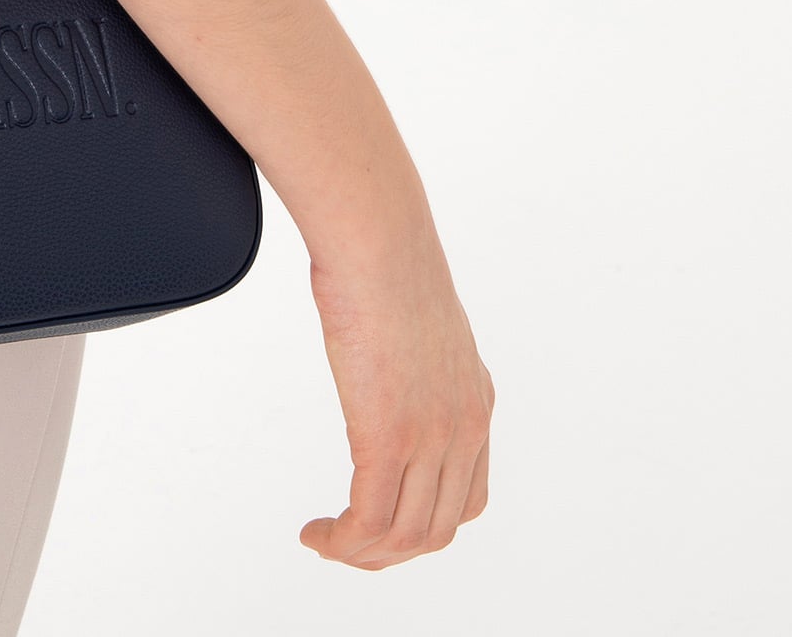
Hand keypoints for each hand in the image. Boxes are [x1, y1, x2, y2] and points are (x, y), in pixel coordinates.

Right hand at [299, 228, 492, 567]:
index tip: (381, 520)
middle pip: (437, 530)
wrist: (378, 238)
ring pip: (406, 537)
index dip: (424, 524)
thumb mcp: (417, 317)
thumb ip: (413, 350)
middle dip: (390, 551)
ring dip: (361, 554)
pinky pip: (370, 520)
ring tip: (325, 543)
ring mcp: (431, 437)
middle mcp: (464, 428)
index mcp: (475, 402)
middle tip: (345, 545)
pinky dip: (343, 541)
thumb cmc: (383, 256)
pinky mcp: (389, 437)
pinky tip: (316, 533)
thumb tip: (384, 343)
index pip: (466, 498)